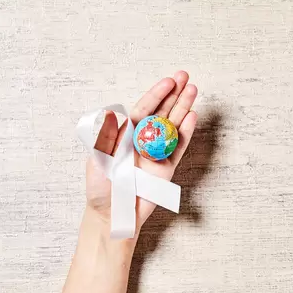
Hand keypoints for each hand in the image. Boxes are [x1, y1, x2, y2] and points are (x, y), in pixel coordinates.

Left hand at [86, 71, 197, 231]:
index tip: (169, 82)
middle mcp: (143, 140)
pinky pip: (178, 146)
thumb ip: (109, 138)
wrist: (114, 215)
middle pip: (162, 112)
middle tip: (185, 77)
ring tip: (194, 91)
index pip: (144, 109)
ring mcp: (157, 153)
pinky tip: (192, 117)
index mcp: (126, 135)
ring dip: (183, 108)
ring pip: (173, 125)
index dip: (156, 95)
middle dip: (174, 94)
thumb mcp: (98, 160)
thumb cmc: (100, 188)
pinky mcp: (167, 167)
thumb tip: (117, 115)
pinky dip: (186, 132)